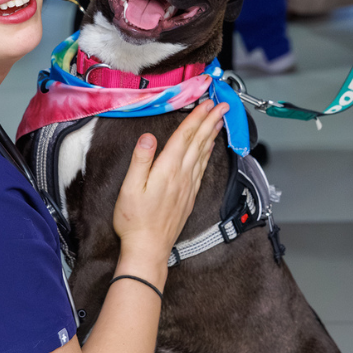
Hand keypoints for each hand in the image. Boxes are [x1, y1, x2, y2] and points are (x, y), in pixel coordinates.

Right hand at [112, 99, 228, 271]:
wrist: (148, 248)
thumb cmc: (134, 220)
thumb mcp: (130, 188)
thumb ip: (140, 161)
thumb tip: (148, 138)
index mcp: (167, 170)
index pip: (184, 137)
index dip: (196, 118)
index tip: (207, 103)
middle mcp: (182, 176)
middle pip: (198, 142)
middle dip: (211, 121)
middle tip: (222, 105)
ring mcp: (187, 186)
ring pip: (203, 154)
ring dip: (212, 135)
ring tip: (219, 121)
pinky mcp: (189, 196)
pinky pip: (202, 168)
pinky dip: (207, 154)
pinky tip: (209, 149)